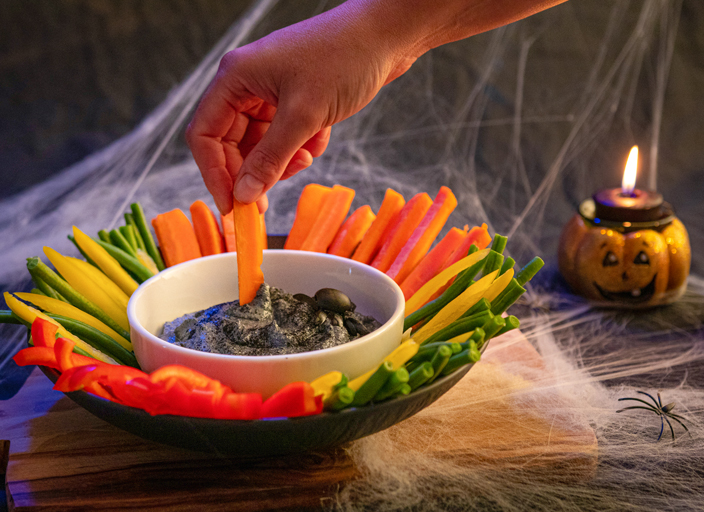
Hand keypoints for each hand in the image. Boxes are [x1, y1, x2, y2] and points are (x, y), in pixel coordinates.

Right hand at [185, 1, 417, 213]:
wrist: (388, 35)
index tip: (231, 207)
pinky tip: (322, 137)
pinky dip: (302, 145)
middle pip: (231, 143)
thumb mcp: (304, 115)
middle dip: (252, 171)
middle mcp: (247, 84)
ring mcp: (271, 91)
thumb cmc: (344, 59)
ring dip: (282, 159)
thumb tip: (243, 194)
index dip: (215, 175)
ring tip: (307, 156)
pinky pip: (286, 136)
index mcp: (236, 77)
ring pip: (261, 144)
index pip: (205, 136)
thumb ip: (270, 158)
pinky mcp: (295, 99)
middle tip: (266, 203)